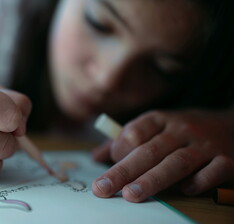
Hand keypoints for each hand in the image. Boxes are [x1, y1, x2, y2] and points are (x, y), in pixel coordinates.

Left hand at [91, 109, 233, 201]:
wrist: (230, 124)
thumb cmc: (181, 131)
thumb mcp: (155, 127)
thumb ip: (124, 142)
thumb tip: (95, 157)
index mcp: (160, 119)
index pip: (135, 132)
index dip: (118, 149)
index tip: (105, 165)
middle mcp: (181, 130)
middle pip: (149, 151)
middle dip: (123, 171)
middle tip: (103, 188)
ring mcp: (205, 145)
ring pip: (176, 163)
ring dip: (152, 180)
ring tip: (131, 195)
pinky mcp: (227, 160)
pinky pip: (212, 172)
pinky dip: (197, 182)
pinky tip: (183, 192)